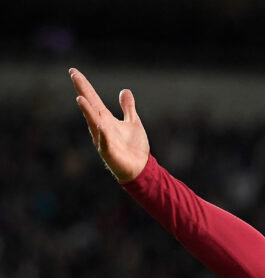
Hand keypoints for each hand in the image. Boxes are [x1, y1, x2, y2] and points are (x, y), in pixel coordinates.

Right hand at [70, 68, 149, 182]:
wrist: (140, 168)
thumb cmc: (134, 147)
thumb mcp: (133, 122)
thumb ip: (128, 108)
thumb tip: (125, 90)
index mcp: (106, 119)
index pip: (93, 99)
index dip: (84, 85)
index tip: (74, 71)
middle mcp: (101, 127)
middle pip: (90, 107)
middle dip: (83, 91)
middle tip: (74, 75)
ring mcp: (103, 140)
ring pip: (93, 124)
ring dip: (87, 112)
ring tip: (80, 98)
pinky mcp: (109, 153)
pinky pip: (105, 143)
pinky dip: (103, 135)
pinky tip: (100, 125)